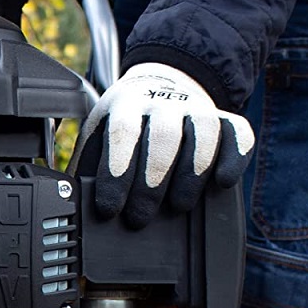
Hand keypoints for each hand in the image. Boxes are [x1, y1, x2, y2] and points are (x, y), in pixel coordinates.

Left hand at [70, 63, 254, 226]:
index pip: (121, 133)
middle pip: (163, 135)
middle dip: (151, 182)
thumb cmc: (122, 131)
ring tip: (179, 205)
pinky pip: (238, 132)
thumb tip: (70, 209)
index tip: (110, 209)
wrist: (158, 88)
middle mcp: (162, 101)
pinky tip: (222, 182)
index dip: (116, 173)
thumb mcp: (97, 142)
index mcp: (124, 105)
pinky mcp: (224, 118)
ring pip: (203, 131)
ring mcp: (196, 107)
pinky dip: (234, 156)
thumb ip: (88, 171)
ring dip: (192, 172)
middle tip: (140, 219)